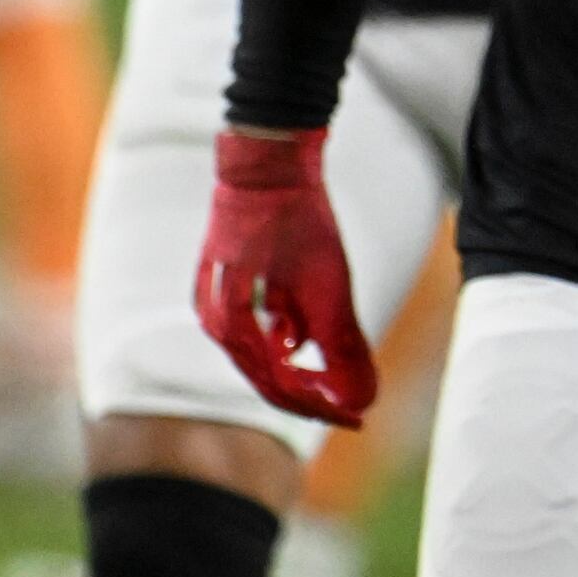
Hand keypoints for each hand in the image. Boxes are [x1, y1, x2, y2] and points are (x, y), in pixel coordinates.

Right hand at [195, 126, 373, 425]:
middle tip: (352, 405)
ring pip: (260, 352)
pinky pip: (253, 324)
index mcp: (231, 324)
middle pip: (266, 376)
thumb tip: (364, 400)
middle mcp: (213, 318)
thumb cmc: (298, 218)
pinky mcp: (224, 282)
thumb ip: (342, 345)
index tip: (359, 418)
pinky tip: (300, 334)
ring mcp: (214, 299)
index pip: (278, 387)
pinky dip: (283, 333)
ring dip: (298, 363)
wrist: (271, 158)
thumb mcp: (329, 284)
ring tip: (334, 367)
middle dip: (312, 391)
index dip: (322, 407)